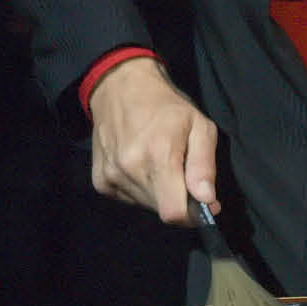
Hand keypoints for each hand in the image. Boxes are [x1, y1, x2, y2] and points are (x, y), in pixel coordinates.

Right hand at [88, 57, 218, 223]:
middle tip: (184, 175)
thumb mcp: (200, 126)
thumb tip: (207, 200)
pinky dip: (141, 190)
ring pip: (146, 205)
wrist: (120, 89)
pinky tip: (143, 167)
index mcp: (158, 156)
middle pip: (162, 210)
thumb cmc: (168, 107)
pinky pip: (128, 199)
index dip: (192, 216)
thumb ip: (204, 165)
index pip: (173, 213)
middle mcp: (130, 170)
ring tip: (161, 166)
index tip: (204, 204)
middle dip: (179, 200)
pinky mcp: (99, 181)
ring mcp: (111, 176)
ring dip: (160, 194)